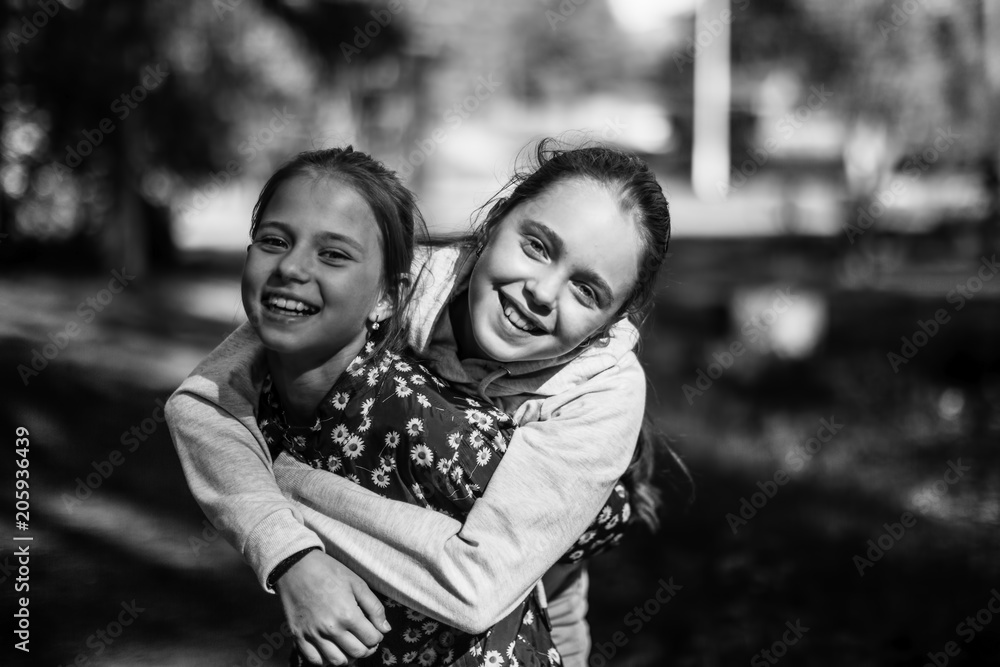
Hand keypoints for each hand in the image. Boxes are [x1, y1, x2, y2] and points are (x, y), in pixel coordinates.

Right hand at [275, 550, 390, 664]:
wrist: (296, 566)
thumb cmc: (328, 571)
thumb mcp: (357, 583)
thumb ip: (374, 607)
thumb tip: (385, 629)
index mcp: (348, 614)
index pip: (371, 639)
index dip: (377, 637)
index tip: (375, 631)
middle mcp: (331, 628)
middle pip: (357, 652)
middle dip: (367, 649)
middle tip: (366, 640)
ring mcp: (313, 634)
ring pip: (337, 661)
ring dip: (348, 657)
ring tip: (350, 647)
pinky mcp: (298, 636)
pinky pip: (314, 660)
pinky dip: (325, 660)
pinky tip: (331, 650)